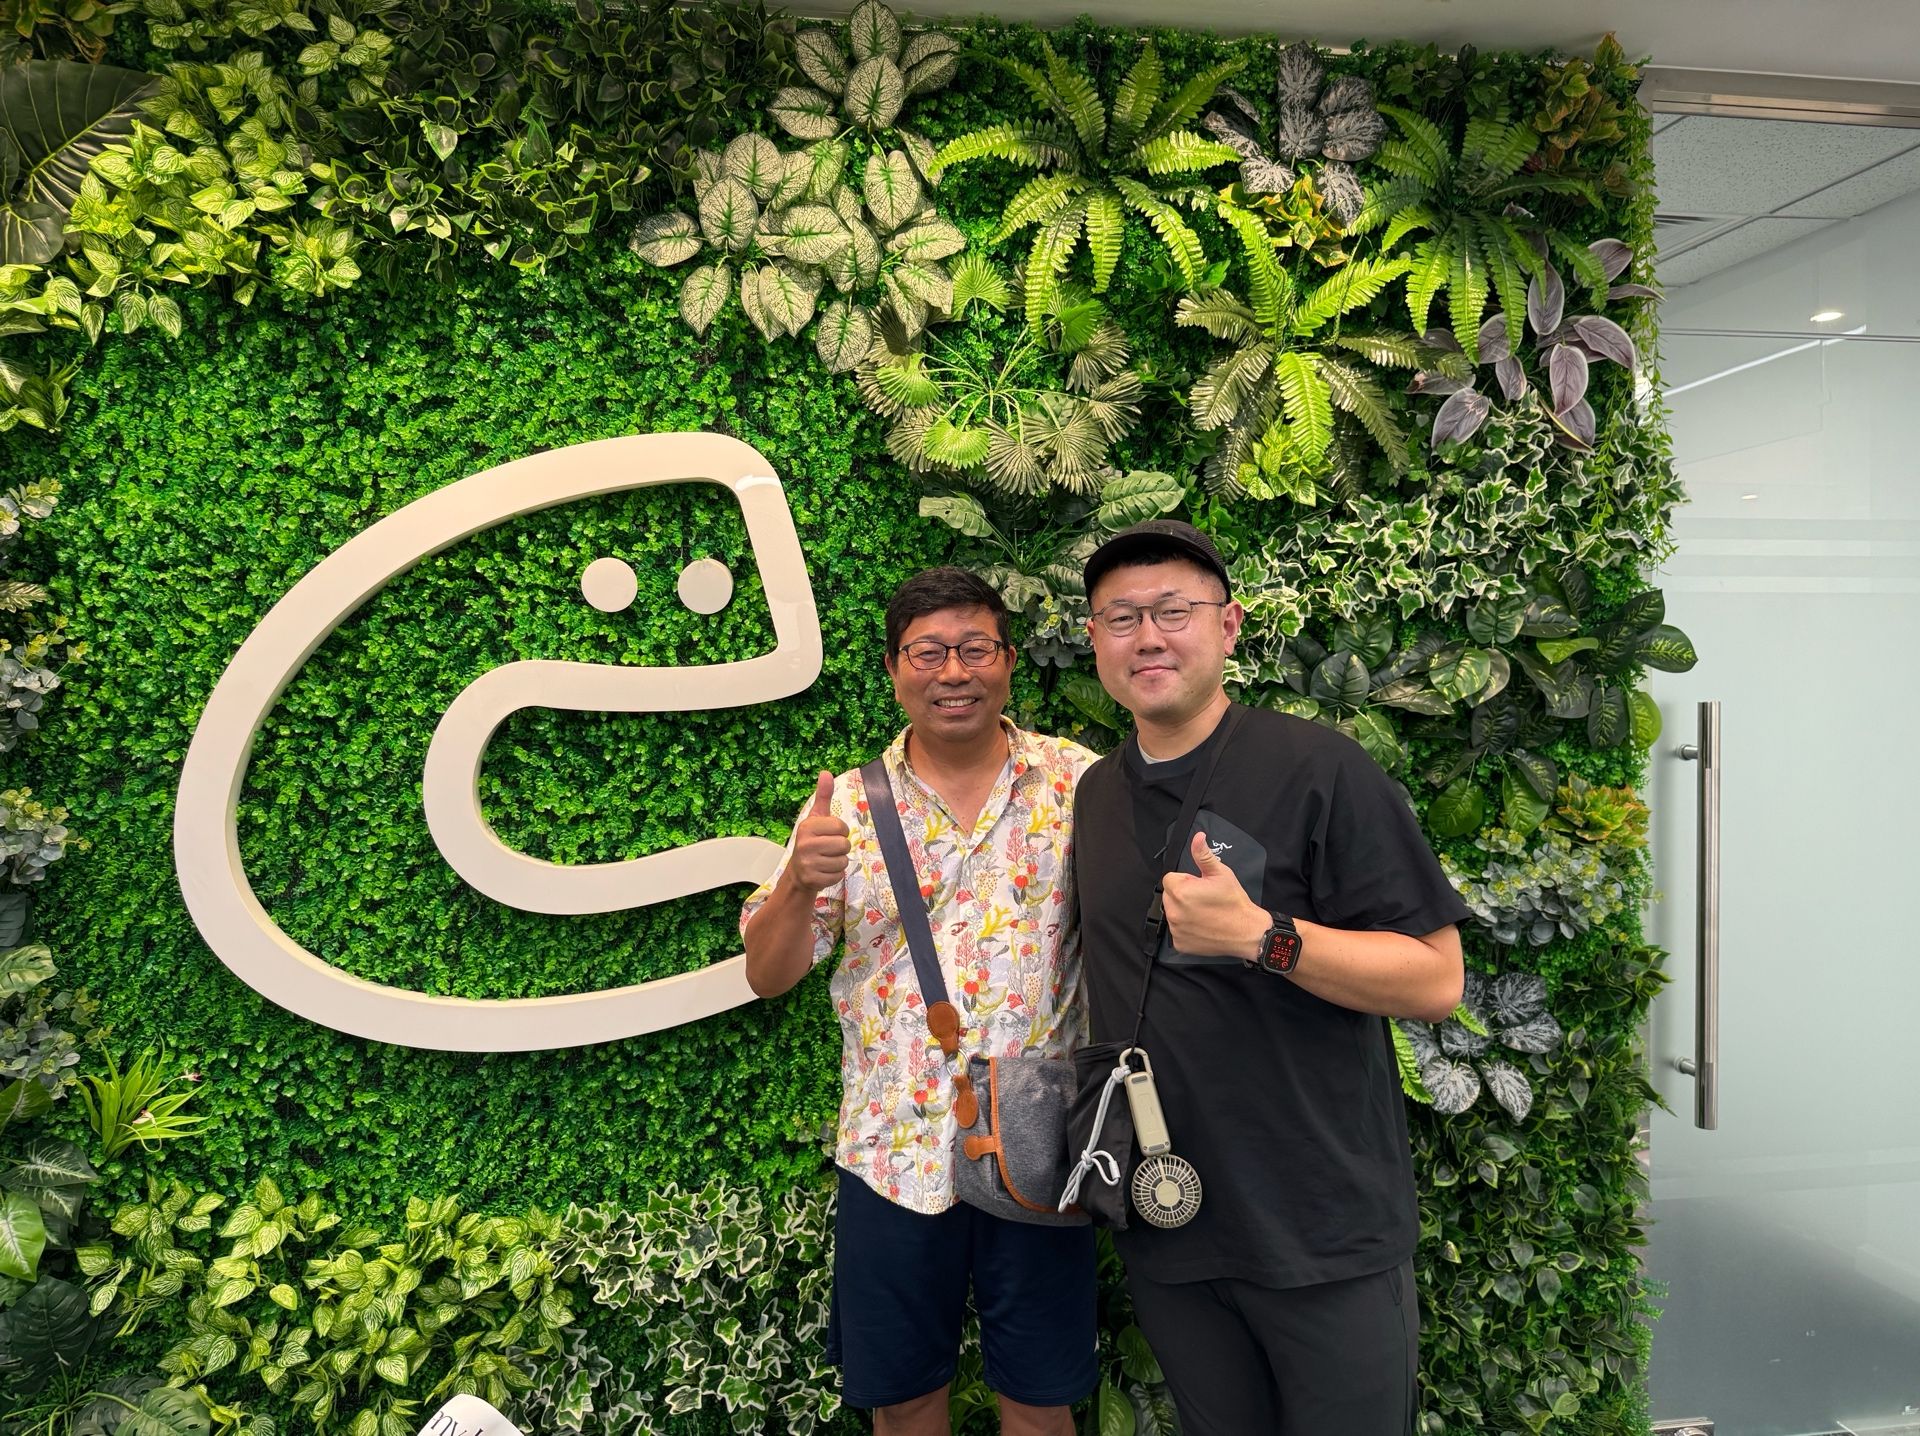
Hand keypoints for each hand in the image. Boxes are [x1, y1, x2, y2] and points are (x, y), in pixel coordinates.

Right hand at [784, 771, 850, 895]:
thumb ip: (823, 796)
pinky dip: (835, 875)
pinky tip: (823, 871)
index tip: (830, 834)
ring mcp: (807, 863)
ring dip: (838, 862)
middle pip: (844, 844)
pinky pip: (838, 876)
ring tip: (825, 860)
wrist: (798, 872)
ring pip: (843, 861)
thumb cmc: (812, 841)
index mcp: (807, 826)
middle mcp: (805, 844)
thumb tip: (826, 772)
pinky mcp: (812, 879)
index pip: (841, 826)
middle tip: (828, 849)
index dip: (841, 831)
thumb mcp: (816, 818)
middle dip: (841, 848)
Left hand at [1161, 830, 1266, 960]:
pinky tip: (1202, 926)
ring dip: (1183, 911)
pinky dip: (1186, 928)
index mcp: (1180, 891)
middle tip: (1203, 899)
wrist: (1247, 932)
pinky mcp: (1180, 943)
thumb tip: (1198, 837)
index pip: (1170, 879)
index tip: (1200, 886)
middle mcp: (1174, 912)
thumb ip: (1203, 854)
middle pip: (1169, 896)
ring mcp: (1176, 929)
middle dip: (1183, 895)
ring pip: (1173, 913)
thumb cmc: (1234, 902)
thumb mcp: (1221, 873)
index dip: (1186, 880)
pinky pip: (1177, 931)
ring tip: (1205, 913)